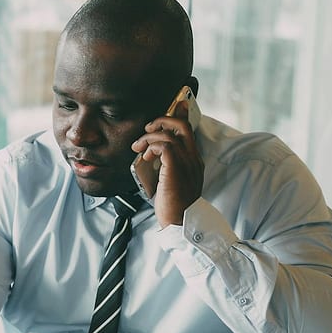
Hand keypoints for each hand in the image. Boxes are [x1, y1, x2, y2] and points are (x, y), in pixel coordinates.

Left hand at [131, 100, 203, 227]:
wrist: (180, 222)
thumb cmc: (171, 206)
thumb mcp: (169, 181)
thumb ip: (165, 166)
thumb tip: (148, 156)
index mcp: (193, 161)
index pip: (189, 131)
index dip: (180, 116)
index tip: (171, 109)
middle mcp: (193, 159)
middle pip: (182, 125)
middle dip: (162, 121)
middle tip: (147, 129)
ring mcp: (186, 163)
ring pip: (170, 134)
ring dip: (150, 137)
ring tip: (138, 148)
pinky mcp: (176, 168)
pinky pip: (164, 146)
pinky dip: (151, 147)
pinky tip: (144, 157)